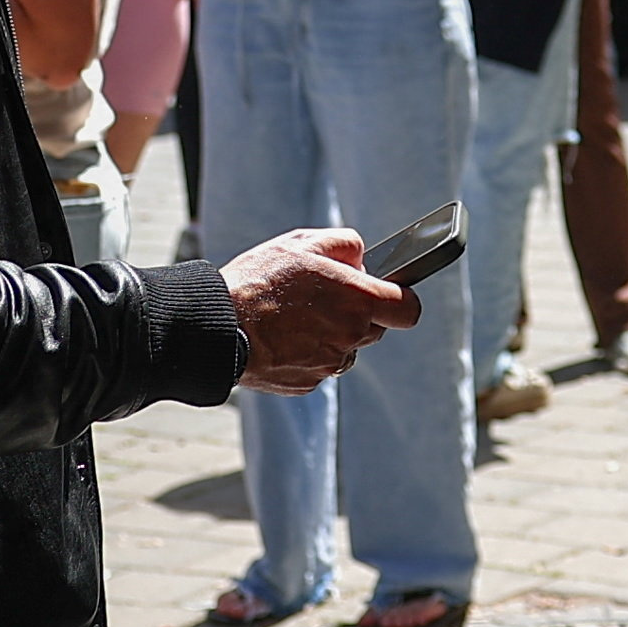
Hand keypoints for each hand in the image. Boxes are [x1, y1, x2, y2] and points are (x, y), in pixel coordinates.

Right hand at [223, 228, 418, 392]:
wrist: (219, 328)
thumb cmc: (259, 283)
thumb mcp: (302, 243)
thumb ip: (344, 245)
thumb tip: (360, 258)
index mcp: (359, 301)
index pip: (408, 309)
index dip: (400, 299)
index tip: (386, 292)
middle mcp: (351, 337)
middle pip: (375, 328)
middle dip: (358, 312)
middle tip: (324, 296)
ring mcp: (330, 365)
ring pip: (345, 347)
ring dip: (330, 333)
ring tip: (293, 315)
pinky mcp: (308, 383)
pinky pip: (319, 365)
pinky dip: (306, 353)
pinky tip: (281, 336)